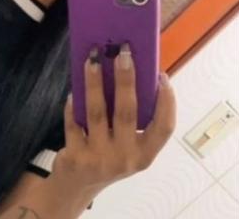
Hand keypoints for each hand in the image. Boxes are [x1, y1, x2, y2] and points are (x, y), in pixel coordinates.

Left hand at [50, 44, 176, 192]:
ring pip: (97, 113)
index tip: (162, 76)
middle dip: (126, 80)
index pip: (164, 127)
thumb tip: (131, 73)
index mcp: (145, 154)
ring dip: (95, 83)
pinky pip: (74, 123)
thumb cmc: (107, 155)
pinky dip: (72, 105)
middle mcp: (125, 158)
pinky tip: (73, 90)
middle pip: (128, 113)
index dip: (166, 102)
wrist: (77, 185)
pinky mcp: (76, 156)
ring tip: (93, 60)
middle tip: (122, 53)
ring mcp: (100, 158)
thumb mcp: (126, 144)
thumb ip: (133, 120)